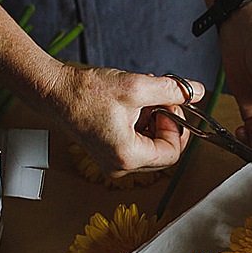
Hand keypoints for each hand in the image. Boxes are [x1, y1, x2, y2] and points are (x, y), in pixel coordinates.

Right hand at [49, 62, 201, 175]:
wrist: (54, 91)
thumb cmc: (86, 93)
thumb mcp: (136, 86)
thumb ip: (171, 90)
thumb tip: (196, 91)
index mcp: (128, 156)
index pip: (173, 152)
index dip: (178, 126)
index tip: (171, 104)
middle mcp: (120, 166)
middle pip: (162, 151)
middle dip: (166, 122)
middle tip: (161, 99)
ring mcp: (112, 161)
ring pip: (150, 145)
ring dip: (153, 120)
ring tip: (143, 97)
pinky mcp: (107, 152)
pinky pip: (135, 142)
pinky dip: (140, 123)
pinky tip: (133, 103)